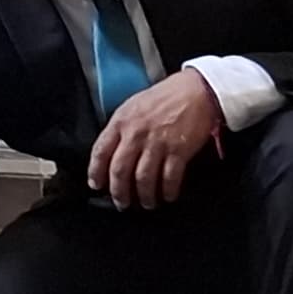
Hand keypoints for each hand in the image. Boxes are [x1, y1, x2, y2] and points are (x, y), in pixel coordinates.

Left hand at [89, 69, 225, 210]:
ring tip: (146, 203)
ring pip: (143, 179)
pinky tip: (168, 196)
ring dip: (144, 196)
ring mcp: (157, 143)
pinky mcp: (179, 150)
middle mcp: (136, 134)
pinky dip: (168, 191)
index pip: (100, 151)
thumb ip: (122, 128)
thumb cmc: (166, 96)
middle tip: (122, 203)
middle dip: (119, 192)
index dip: (96, 172)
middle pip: (120, 171)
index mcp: (121, 121)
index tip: (96, 185)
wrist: (196, 90)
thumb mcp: (134, 106)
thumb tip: (112, 152)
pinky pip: (169, 178)